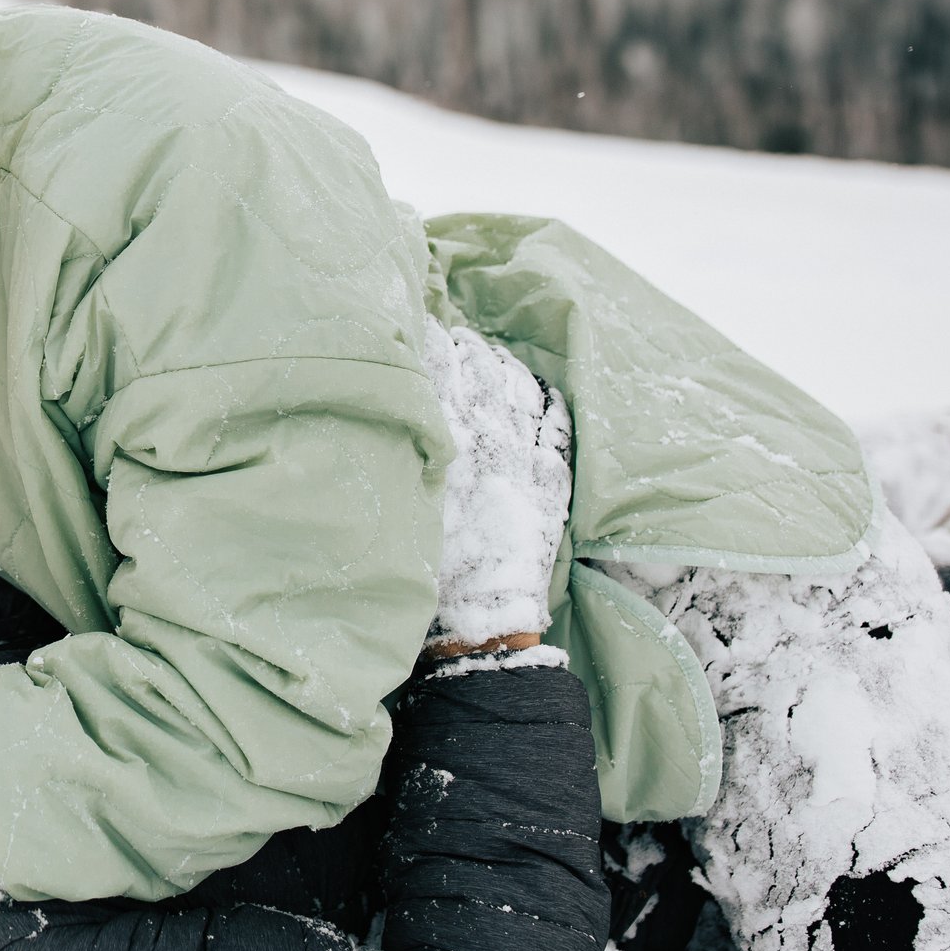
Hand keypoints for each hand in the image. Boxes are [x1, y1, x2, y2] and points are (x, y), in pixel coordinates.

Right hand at [423, 321, 572, 651]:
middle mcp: (491, 443)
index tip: (420, 331)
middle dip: (465, 350)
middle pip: (480, 376)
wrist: (485, 619)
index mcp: (449, 446)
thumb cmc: (430, 570)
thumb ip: (403, 454)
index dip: (431, 350)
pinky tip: (539, 385)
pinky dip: (547, 399)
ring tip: (487, 351)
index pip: (441, 378)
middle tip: (452, 333)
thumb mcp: (405, 505)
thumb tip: (393, 412)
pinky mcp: (552, 482)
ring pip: (518, 392)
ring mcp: (527, 460)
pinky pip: (556, 425)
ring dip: (501, 366)